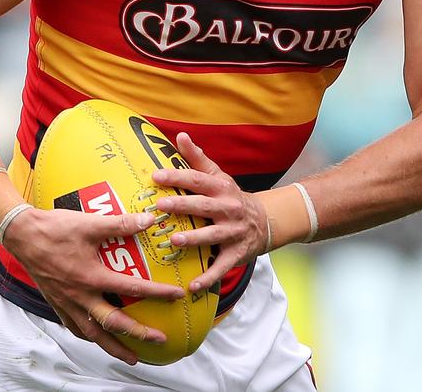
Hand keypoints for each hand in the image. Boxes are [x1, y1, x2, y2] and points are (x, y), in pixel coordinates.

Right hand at [2, 207, 184, 363]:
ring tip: (131, 356)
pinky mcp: (56, 304)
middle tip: (160, 340)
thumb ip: (121, 224)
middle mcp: (80, 296)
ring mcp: (67, 304)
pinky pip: (75, 328)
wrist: (22, 235)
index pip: (132, 288)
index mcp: (92, 277)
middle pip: (114, 324)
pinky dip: (90, 336)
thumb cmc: (55, 228)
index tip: (176, 296)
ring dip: (114, 346)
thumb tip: (148, 220)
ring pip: (93, 334)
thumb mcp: (90, 223)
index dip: (156, 293)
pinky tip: (97, 338)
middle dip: (139, 334)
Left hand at [151, 132, 268, 291]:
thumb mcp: (218, 176)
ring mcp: (233, 232)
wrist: (265, 221)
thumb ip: (197, 158)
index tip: (156, 175)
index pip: (198, 179)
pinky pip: (222, 267)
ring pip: (212, 235)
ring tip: (175, 241)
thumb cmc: (231, 196)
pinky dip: (208, 277)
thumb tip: (179, 135)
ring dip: (194, 238)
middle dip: (182, 205)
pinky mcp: (236, 253)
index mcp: (221, 188)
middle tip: (160, 205)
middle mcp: (227, 208)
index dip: (178, 176)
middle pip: (203, 205)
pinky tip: (192, 286)